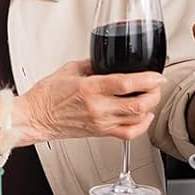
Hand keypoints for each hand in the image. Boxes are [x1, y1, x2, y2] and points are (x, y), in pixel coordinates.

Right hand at [15, 60, 162, 144]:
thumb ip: (94, 63)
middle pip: (138, 104)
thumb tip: (111, 60)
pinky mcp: (101, 133)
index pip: (126, 84)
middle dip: (155, 93)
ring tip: (153, 97)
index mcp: (89, 88)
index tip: (158, 75)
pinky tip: (144, 116)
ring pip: (136, 119)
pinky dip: (142, 126)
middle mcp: (97, 108)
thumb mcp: (70, 69)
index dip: (148, 79)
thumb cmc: (48, 95)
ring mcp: (100, 123)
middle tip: (158, 85)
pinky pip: (128, 134)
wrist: (35, 117)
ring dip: (151, 107)